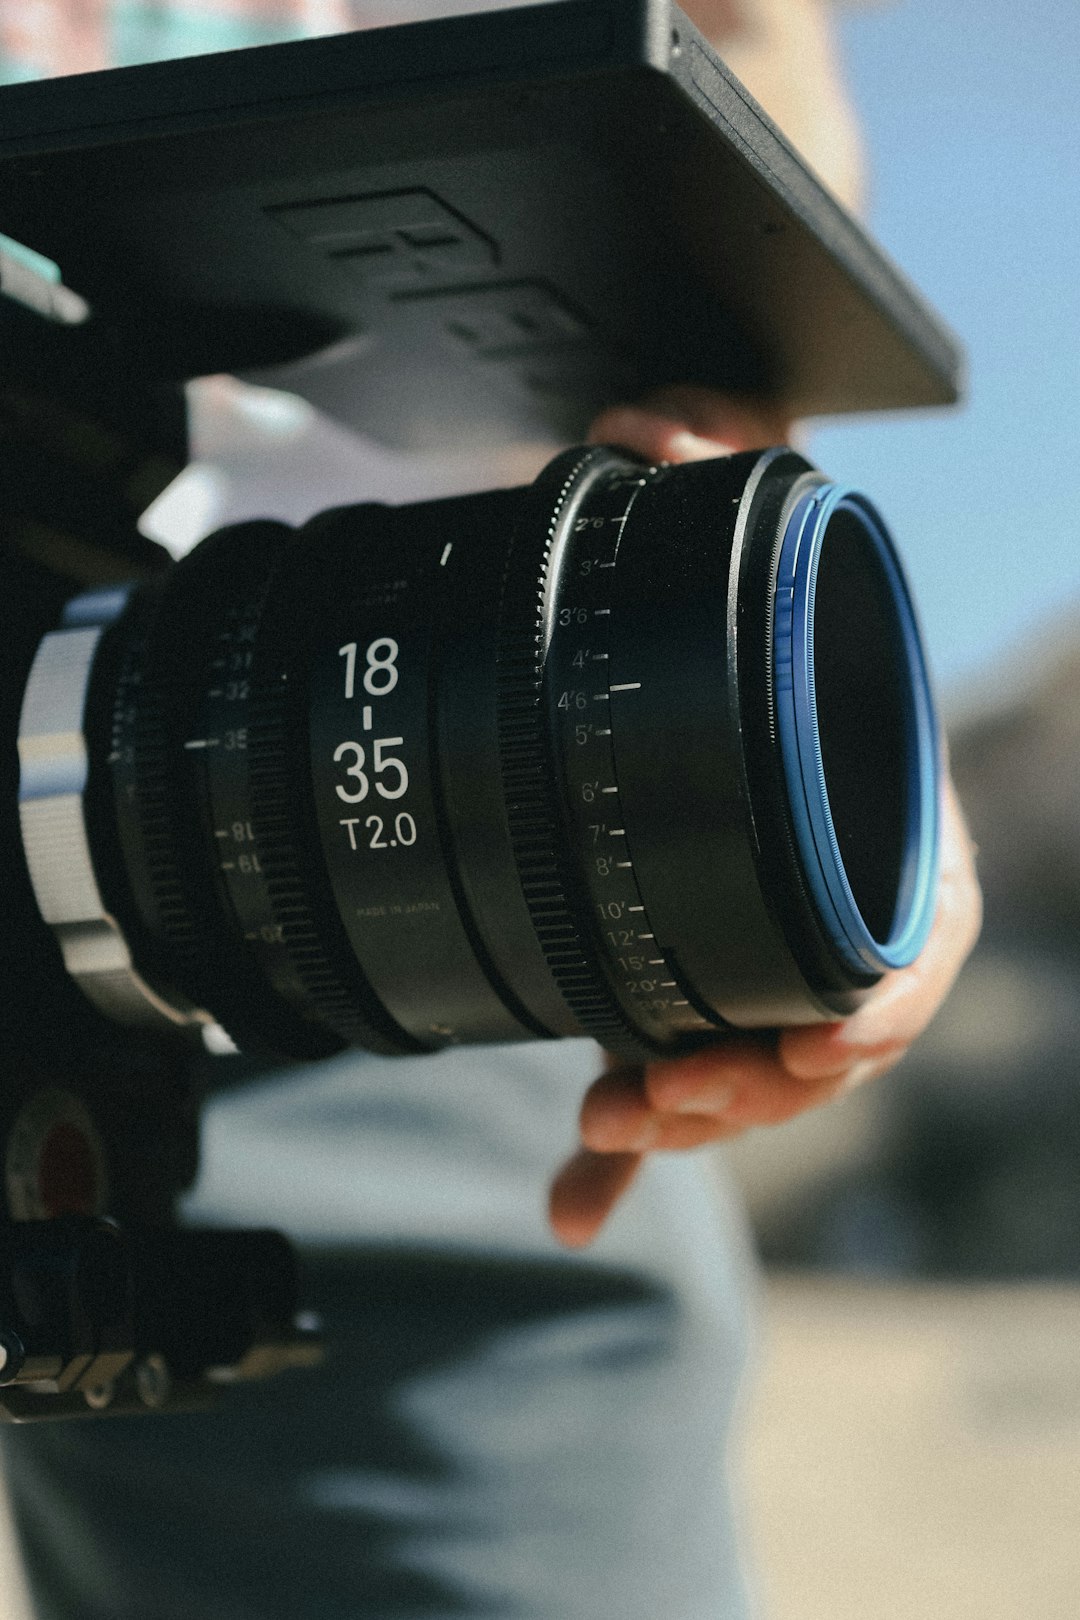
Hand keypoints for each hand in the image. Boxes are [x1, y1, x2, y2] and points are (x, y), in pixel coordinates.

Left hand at [547, 393, 982, 1246]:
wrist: (669, 663)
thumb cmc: (713, 602)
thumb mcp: (709, 511)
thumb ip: (702, 445)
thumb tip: (650, 415)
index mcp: (869, 806)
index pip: (921, 929)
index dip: (881, 1001)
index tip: (824, 1048)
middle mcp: (825, 891)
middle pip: (822, 1033)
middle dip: (752, 1081)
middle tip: (659, 1097)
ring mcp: (753, 949)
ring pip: (747, 1069)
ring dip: (687, 1118)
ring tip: (605, 1131)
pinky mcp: (681, 986)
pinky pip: (670, 1080)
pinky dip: (622, 1156)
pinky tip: (569, 1208)